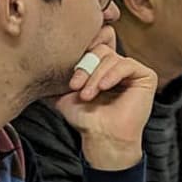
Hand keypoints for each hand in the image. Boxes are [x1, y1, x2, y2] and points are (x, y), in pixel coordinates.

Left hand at [52, 27, 157, 170]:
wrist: (102, 137)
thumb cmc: (85, 119)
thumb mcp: (63, 93)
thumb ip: (54, 78)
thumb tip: (35, 64)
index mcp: (101, 66)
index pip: (93, 44)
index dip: (82, 51)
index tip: (70, 72)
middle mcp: (117, 65)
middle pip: (100, 49)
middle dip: (85, 67)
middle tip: (75, 87)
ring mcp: (132, 70)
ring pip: (111, 58)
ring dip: (95, 76)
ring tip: (87, 95)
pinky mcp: (146, 76)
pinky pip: (127, 64)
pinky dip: (112, 75)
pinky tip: (104, 88)